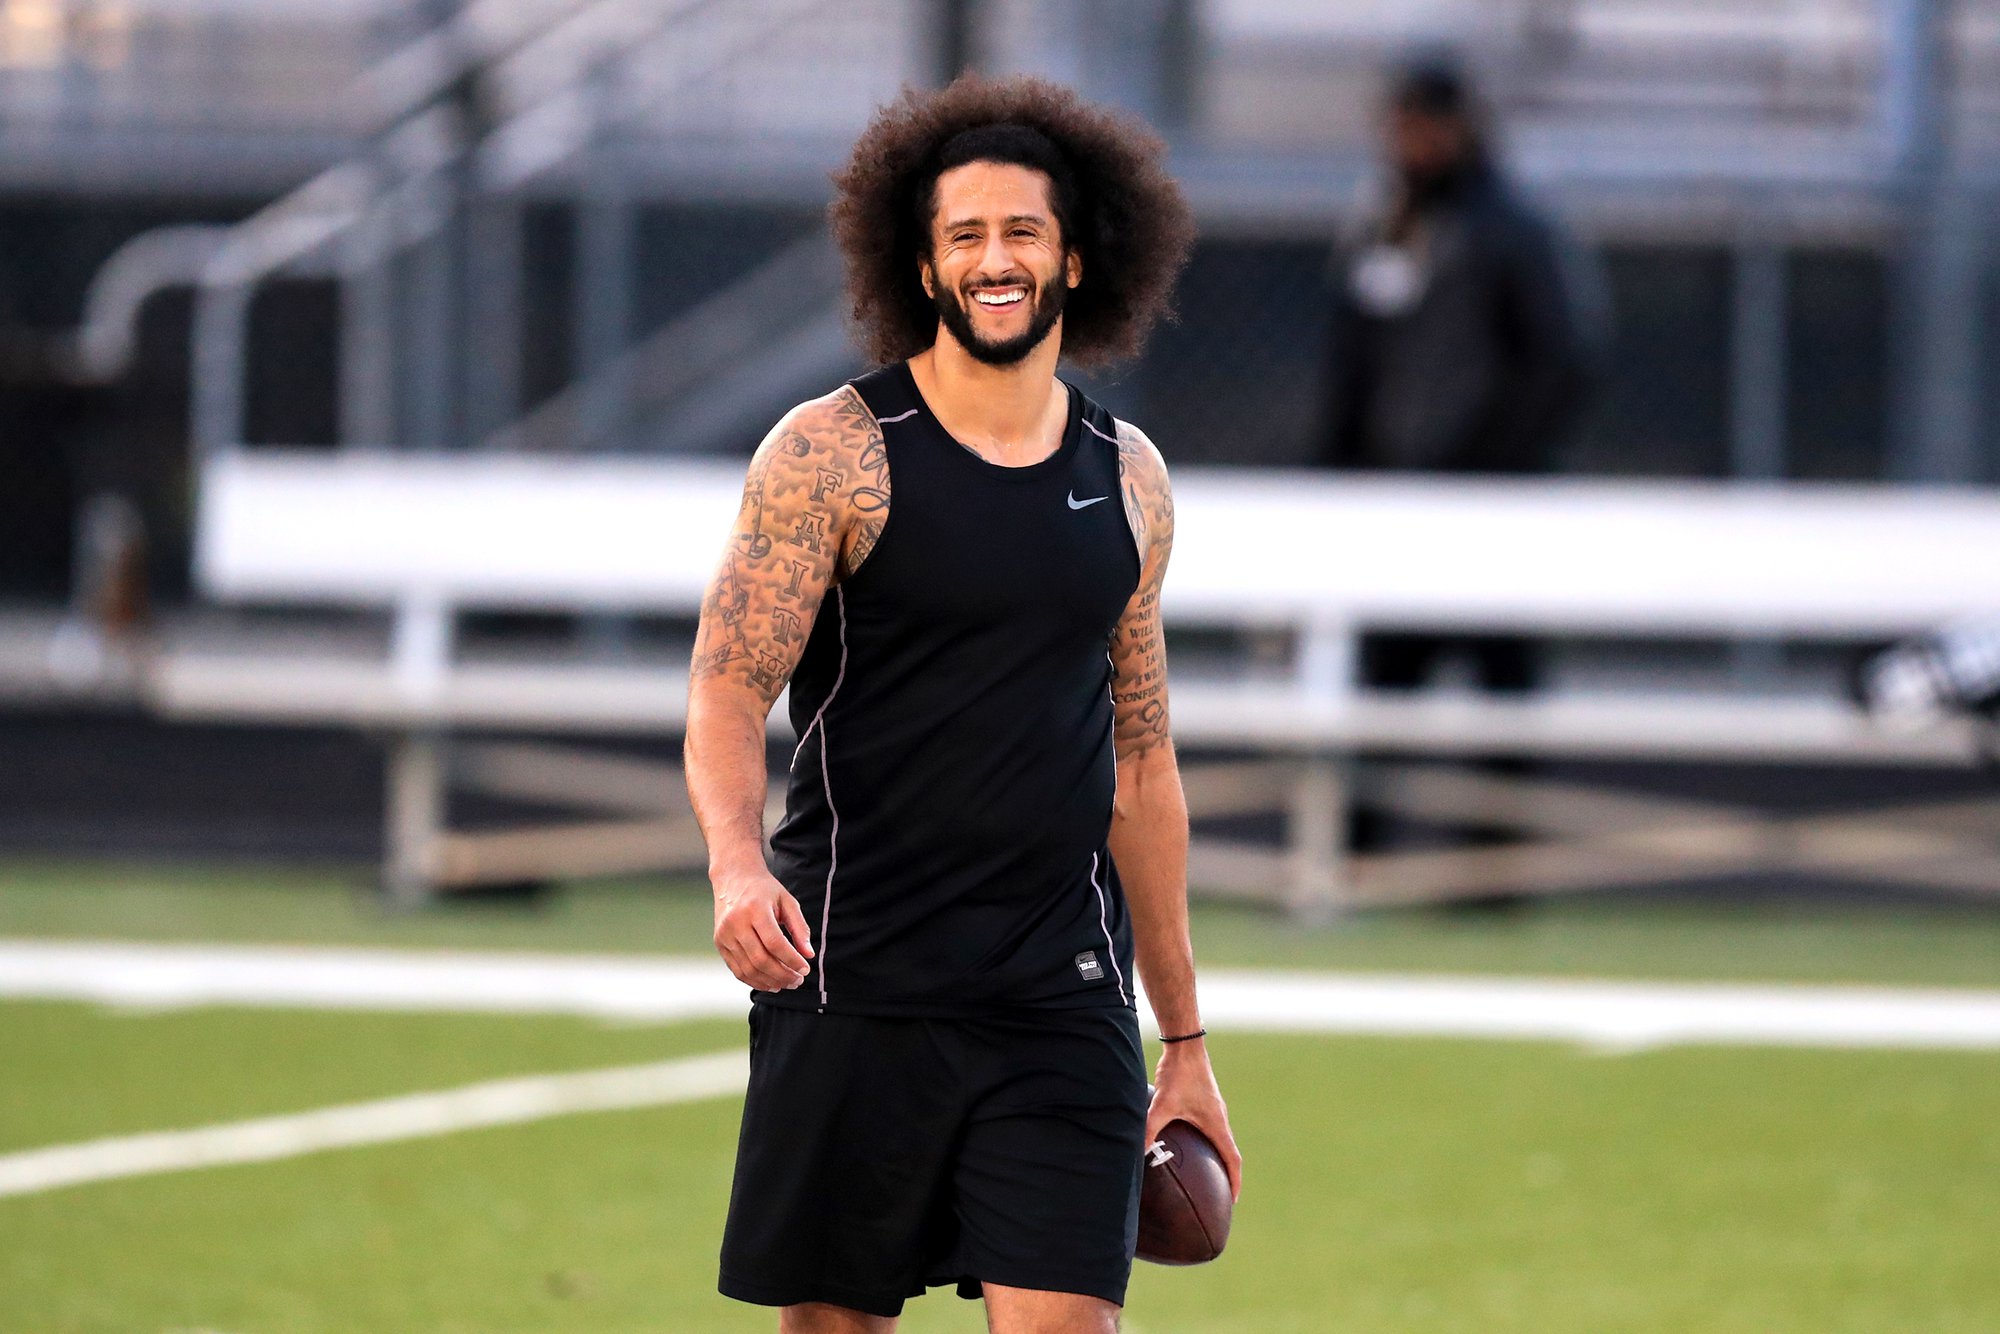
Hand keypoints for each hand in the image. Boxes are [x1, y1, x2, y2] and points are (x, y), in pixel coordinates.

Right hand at [711, 865, 813, 991]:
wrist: (733, 878)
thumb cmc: (765, 890)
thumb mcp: (787, 902)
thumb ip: (800, 928)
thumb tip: (809, 955)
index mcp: (754, 909)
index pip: (775, 943)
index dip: (792, 960)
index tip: (806, 969)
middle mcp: (735, 923)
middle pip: (761, 959)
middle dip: (782, 975)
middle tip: (798, 980)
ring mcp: (724, 935)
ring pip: (748, 969)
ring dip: (770, 982)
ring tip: (787, 983)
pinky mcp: (719, 943)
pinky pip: (737, 969)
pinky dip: (754, 981)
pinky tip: (770, 983)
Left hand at [1146, 1040, 1242, 1201]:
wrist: (1185, 1044)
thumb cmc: (1179, 1075)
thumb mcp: (1163, 1105)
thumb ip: (1151, 1128)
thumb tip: (1139, 1152)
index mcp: (1217, 1124)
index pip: (1232, 1159)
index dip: (1234, 1182)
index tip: (1232, 1201)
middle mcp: (1219, 1118)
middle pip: (1228, 1152)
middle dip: (1226, 1174)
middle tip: (1219, 1194)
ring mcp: (1214, 1108)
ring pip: (1220, 1139)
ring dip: (1217, 1157)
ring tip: (1206, 1173)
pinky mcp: (1205, 1100)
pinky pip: (1210, 1128)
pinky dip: (1206, 1142)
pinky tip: (1187, 1143)